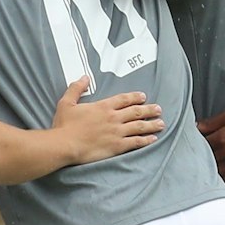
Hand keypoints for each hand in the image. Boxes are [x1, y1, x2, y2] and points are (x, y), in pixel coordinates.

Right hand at [48, 77, 164, 162]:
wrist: (64, 145)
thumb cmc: (63, 126)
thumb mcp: (66, 103)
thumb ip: (76, 89)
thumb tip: (84, 78)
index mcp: (103, 106)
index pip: (124, 99)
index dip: (135, 97)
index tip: (143, 96)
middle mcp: (113, 118)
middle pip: (136, 111)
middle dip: (149, 110)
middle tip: (158, 109)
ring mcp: (117, 132)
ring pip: (139, 126)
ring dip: (151, 124)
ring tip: (161, 123)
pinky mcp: (117, 146)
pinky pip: (135, 142)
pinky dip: (145, 140)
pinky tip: (153, 139)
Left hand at [199, 106, 224, 181]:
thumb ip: (212, 122)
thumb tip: (195, 127)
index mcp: (221, 138)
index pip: (197, 143)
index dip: (192, 142)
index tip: (190, 141)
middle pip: (201, 159)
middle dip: (195, 156)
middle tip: (192, 153)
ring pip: (209, 171)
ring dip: (203, 168)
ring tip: (200, 163)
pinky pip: (221, 180)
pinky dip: (214, 177)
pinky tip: (211, 172)